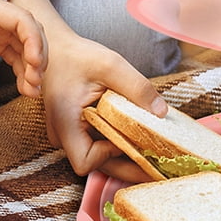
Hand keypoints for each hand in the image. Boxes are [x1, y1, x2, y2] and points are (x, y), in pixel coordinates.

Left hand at [0, 0, 46, 96]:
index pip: (23, 20)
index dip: (34, 40)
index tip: (34, 63)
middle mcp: (0, 18)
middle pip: (32, 34)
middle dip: (38, 58)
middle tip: (34, 81)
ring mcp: (0, 31)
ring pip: (28, 48)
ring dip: (33, 69)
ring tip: (31, 91)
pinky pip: (17, 57)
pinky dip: (23, 72)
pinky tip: (24, 87)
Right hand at [8, 0, 167, 179]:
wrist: (58, 50)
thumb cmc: (78, 56)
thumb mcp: (111, 65)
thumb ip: (137, 88)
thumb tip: (161, 113)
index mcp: (65, 123)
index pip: (85, 162)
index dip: (108, 156)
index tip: (125, 138)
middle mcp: (65, 136)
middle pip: (98, 166)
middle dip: (129, 168)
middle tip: (162, 169)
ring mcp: (72, 136)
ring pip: (102, 159)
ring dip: (127, 157)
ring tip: (159, 157)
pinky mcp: (80, 132)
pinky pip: (101, 146)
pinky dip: (121, 145)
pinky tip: (143, 139)